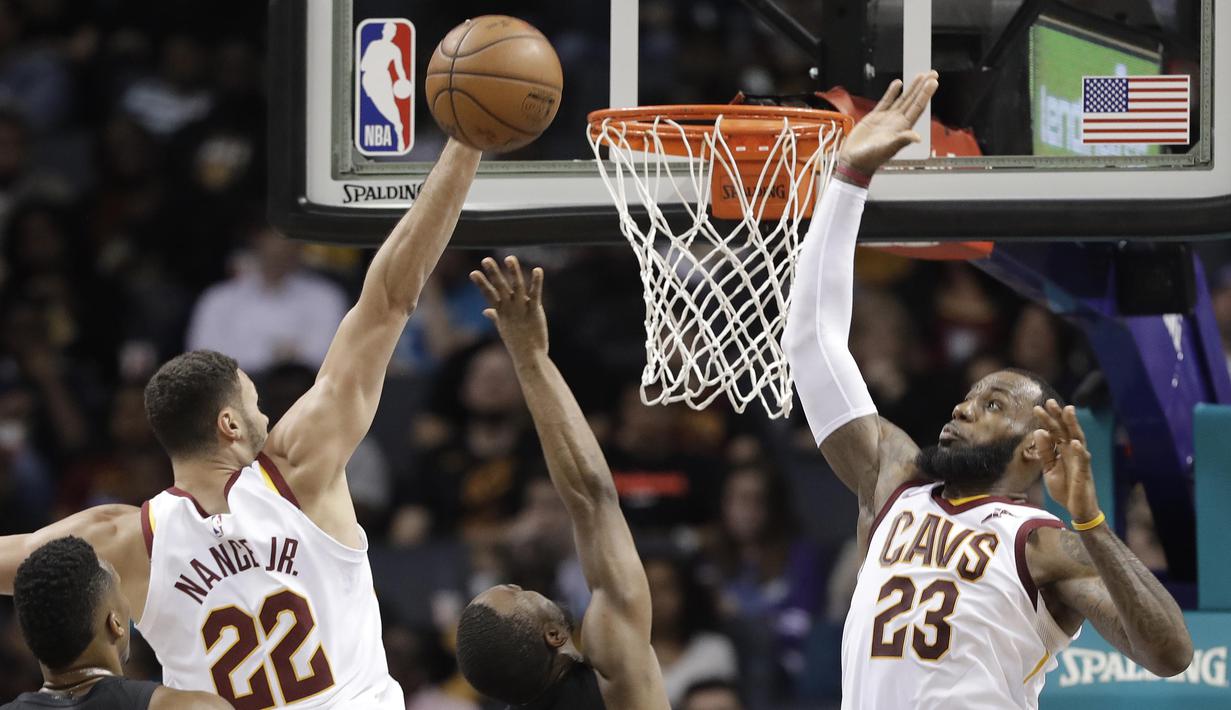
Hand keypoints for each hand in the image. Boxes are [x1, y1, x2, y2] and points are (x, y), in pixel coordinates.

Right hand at [470, 256, 547, 358]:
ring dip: (513, 272)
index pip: (488, 295)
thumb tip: (486, 311)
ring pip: (517, 287)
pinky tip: (538, 270)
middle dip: (493, 273)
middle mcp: (510, 308)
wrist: (529, 357)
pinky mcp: (535, 311)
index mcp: (501, 312)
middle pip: (500, 288)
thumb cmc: (516, 343)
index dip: (481, 283)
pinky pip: (535, 294)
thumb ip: (495, 317)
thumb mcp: (503, 328)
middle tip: (486, 260)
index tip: (473, 272)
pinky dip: (536, 282)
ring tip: (509, 258)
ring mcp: (522, 309)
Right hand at [838, 71, 938, 176]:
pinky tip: (898, 84)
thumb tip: (918, 138)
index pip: (917, 108)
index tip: (933, 82)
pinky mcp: (875, 117)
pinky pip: (886, 101)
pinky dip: (892, 92)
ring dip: (911, 87)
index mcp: (902, 128)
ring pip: (902, 99)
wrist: (854, 161)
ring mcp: (887, 119)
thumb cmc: (870, 159)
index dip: (925, 94)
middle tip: (932, 73)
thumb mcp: (887, 149)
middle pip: (913, 100)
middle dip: (923, 87)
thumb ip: (902, 140)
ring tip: (920, 75)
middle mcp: (897, 122)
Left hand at [1033, 400, 1100, 523]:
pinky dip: (1080, 451)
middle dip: (1059, 416)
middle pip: (1066, 431)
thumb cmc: (1065, 488)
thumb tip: (1039, 431)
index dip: (1048, 420)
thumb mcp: (1049, 469)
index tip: (1038, 407)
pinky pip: (1084, 461)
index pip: (1055, 431)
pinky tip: (1075, 442)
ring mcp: (1080, 461)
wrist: (1077, 509)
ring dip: (1073, 426)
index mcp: (1063, 451)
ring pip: (1078, 439)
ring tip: (1068, 411)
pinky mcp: (1084, 474)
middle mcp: (1073, 452)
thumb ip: (1045, 452)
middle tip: (1050, 402)